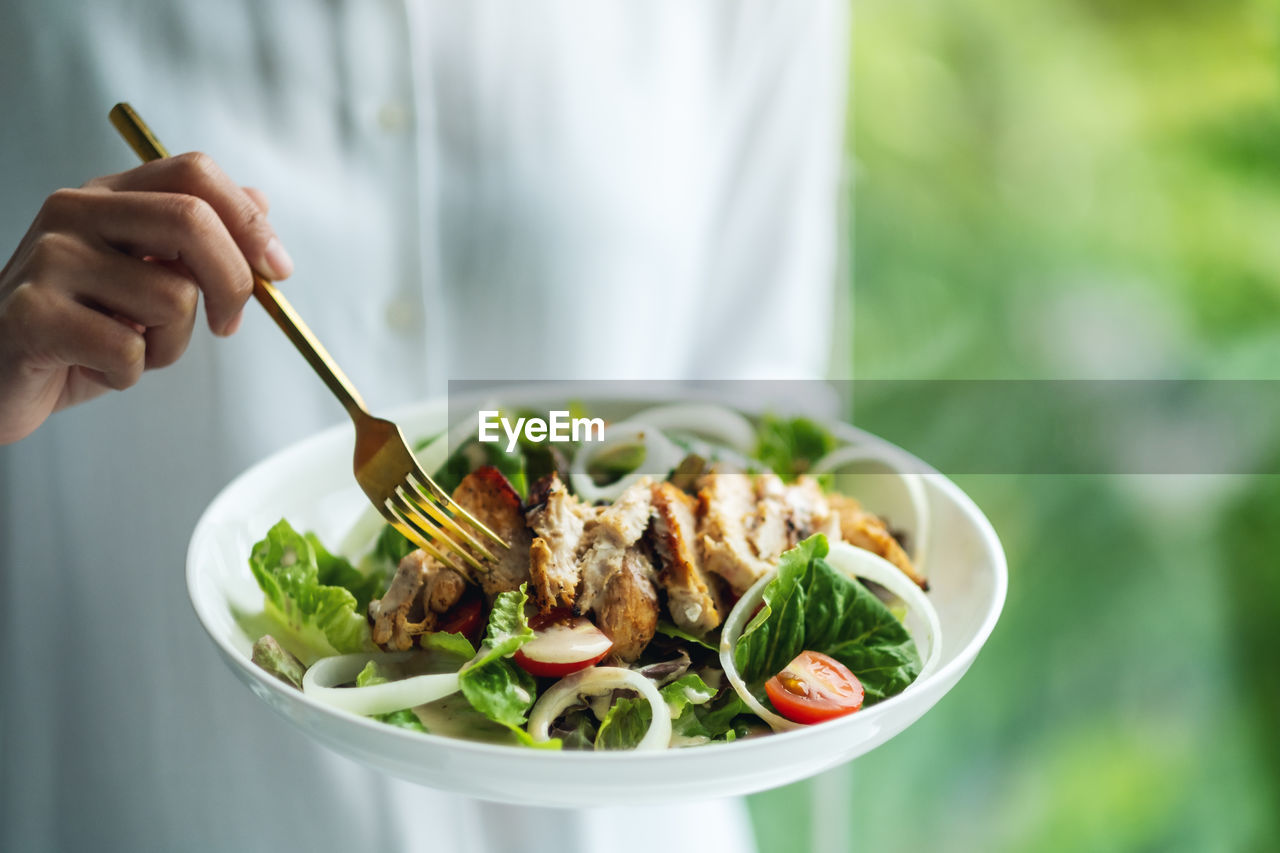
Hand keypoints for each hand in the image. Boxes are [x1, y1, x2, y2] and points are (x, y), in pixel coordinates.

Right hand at [0, 152, 292, 443]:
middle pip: (192, 221)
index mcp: (108, 196)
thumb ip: (198, 238)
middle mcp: (74, 213)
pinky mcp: (32, 315)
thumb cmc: (82, 328)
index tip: (277, 270)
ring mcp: (49, 259)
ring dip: (170, 345)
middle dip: (233, 282)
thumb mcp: (147, 276)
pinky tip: (94, 368)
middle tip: (228, 325)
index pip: (196, 173)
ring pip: (171, 298)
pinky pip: (129, 351)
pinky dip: (130, 375)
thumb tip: (261, 202)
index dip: (251, 222)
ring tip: (129, 348)